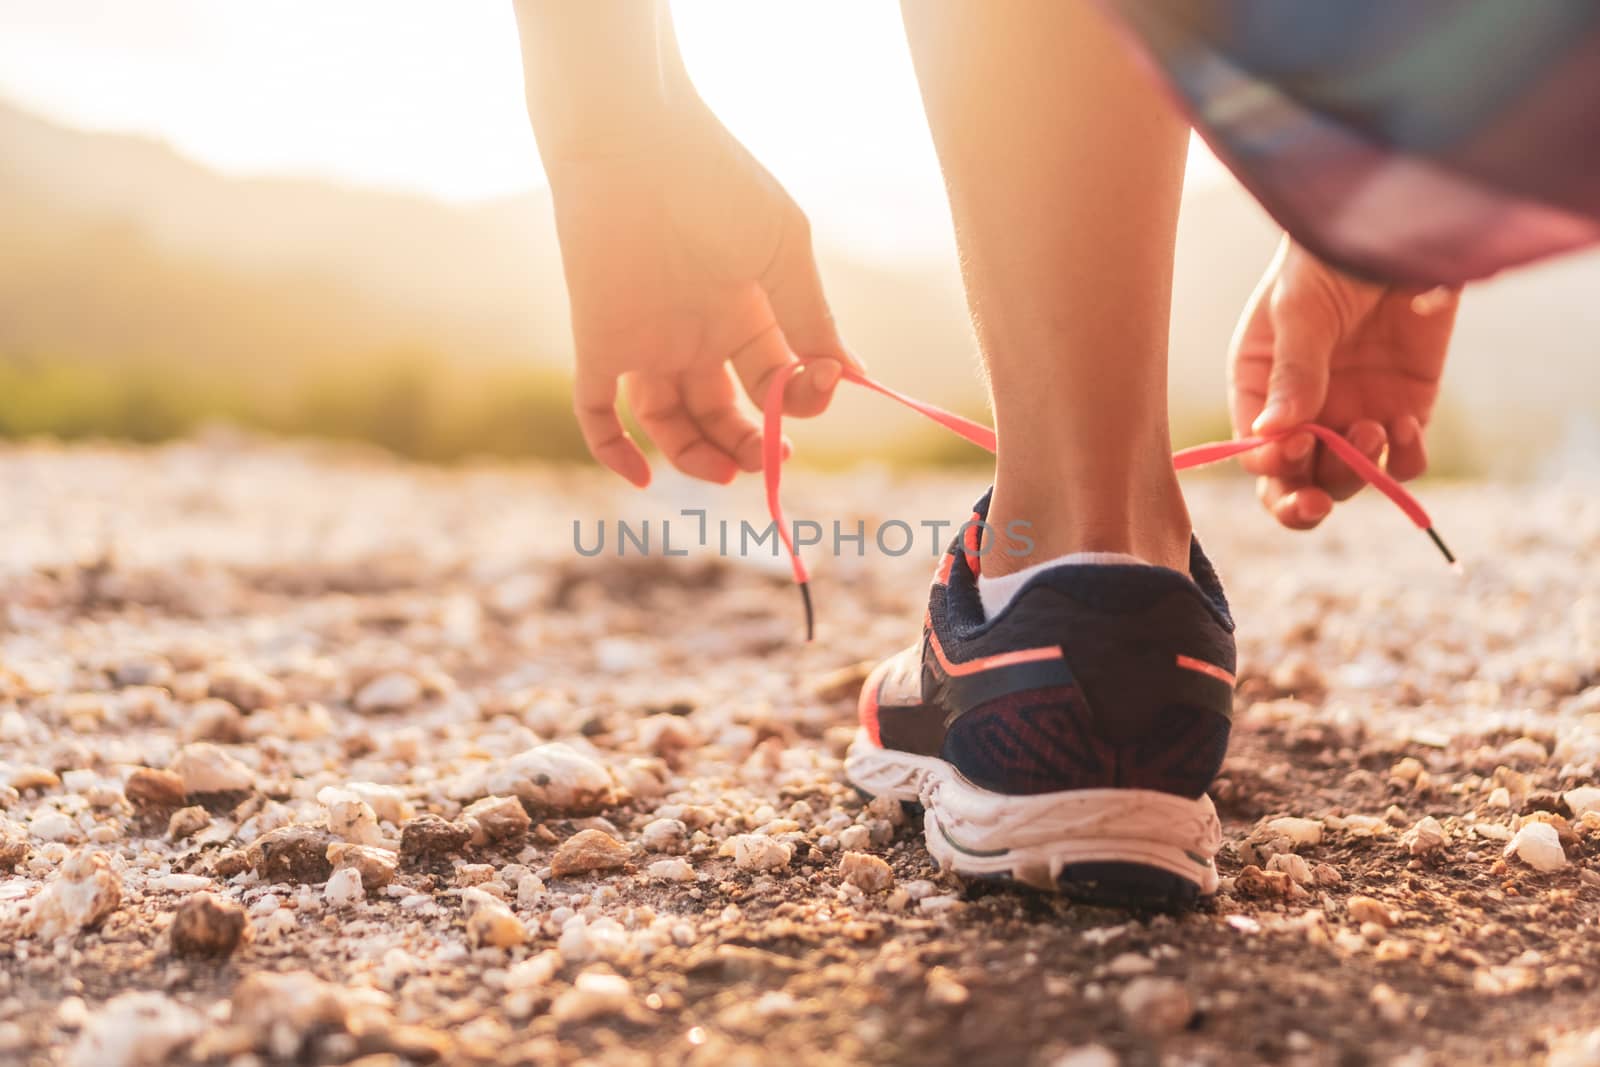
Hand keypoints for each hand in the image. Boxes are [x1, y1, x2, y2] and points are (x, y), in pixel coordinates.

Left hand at [545, 108, 857, 486]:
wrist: (634, 136)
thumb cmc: (717, 181)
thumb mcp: (781, 250)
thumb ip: (811, 316)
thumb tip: (852, 377)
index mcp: (746, 311)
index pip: (778, 380)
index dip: (804, 397)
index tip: (827, 383)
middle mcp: (698, 333)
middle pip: (725, 413)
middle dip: (754, 444)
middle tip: (773, 459)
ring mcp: (648, 340)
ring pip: (670, 423)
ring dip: (700, 458)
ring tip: (728, 471)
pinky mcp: (600, 340)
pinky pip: (597, 412)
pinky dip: (613, 453)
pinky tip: (643, 478)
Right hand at [1228, 238, 1458, 528]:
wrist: (1403, 229)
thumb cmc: (1330, 258)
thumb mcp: (1301, 310)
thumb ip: (1293, 371)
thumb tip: (1270, 435)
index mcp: (1259, 388)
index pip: (1254, 451)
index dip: (1270, 463)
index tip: (1294, 444)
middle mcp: (1302, 411)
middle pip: (1293, 482)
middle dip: (1301, 499)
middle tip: (1315, 503)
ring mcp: (1352, 413)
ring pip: (1347, 480)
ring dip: (1356, 469)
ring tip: (1375, 426)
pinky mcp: (1404, 410)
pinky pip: (1402, 461)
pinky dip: (1403, 457)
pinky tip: (1404, 424)